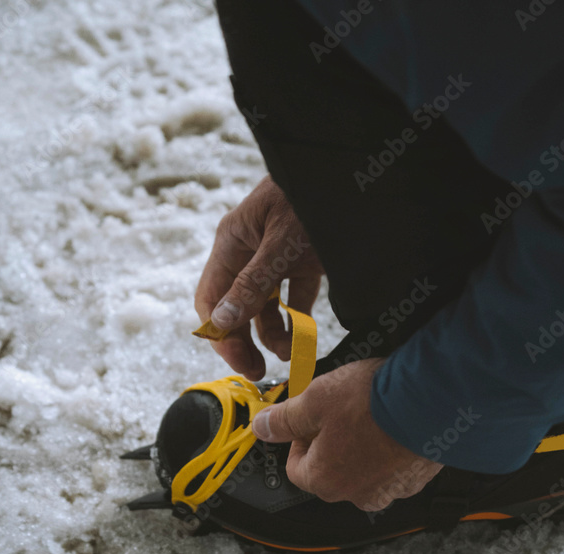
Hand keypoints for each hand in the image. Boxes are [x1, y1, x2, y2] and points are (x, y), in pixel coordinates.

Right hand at [194, 175, 323, 380]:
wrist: (351, 171)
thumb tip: (221, 322)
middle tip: (258, 372)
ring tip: (289, 353)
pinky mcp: (304, 262)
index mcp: (233, 242)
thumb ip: (252, 284)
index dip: (220, 333)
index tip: (238, 360)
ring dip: (272, 335)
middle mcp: (249, 251)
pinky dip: (296, 320)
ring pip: (264, 307)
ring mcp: (276, 257)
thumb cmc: (312, 197)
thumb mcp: (281, 244)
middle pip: (235, 307)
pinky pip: (293, 299)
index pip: (212, 298)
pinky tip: (303, 339)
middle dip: (244, 341)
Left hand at [251, 359, 442, 509]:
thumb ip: (284, 419)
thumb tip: (261, 428)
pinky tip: (395, 424)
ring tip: (372, 415)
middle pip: (331, 471)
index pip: (296, 468)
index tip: (311, 417)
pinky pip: (394, 468)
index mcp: (325, 480)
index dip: (299, 439)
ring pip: (364, 471)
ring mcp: (390, 491)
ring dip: (363, 448)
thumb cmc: (372, 402)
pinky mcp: (416, 481)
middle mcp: (356, 495)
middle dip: (332, 443)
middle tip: (342, 411)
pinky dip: (391, 450)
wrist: (432, 401)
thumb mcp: (314, 400)